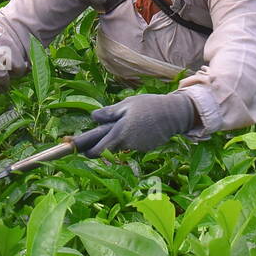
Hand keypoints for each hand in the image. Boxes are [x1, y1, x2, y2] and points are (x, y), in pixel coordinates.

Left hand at [72, 92, 196, 157]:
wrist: (175, 114)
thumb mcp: (127, 104)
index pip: (98, 148)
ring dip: (121, 138)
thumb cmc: (149, 105)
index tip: (80, 151)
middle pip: (109, 149)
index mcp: (119, 132)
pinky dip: (134, 138)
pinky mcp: (147, 148)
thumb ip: (109, 112)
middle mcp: (127, 143)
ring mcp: (137, 147)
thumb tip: (93, 117)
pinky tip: (143, 127)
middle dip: (102, 146)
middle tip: (101, 137)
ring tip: (132, 123)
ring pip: (122, 145)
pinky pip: (134, 144)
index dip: (87, 151)